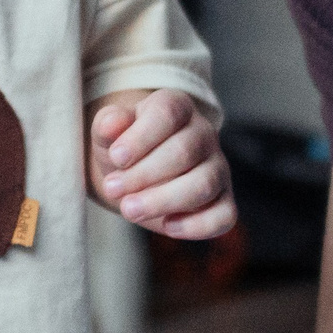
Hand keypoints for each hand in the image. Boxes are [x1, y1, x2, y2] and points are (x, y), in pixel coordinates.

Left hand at [91, 89, 235, 239]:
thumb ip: (107, 125)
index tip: (116, 157)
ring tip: (128, 209)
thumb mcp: (108, 134)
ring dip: (163, 200)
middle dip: (144, 174)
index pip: (167, 113)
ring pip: (204, 184)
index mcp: (177, 107)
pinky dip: (197, 225)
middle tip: (112, 188)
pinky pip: (224, 216)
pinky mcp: (223, 201)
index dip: (141, 137)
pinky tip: (168, 225)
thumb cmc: (124, 150)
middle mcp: (204, 134)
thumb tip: (110, 124)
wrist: (135, 176)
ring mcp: (218, 168)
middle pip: (184, 151)